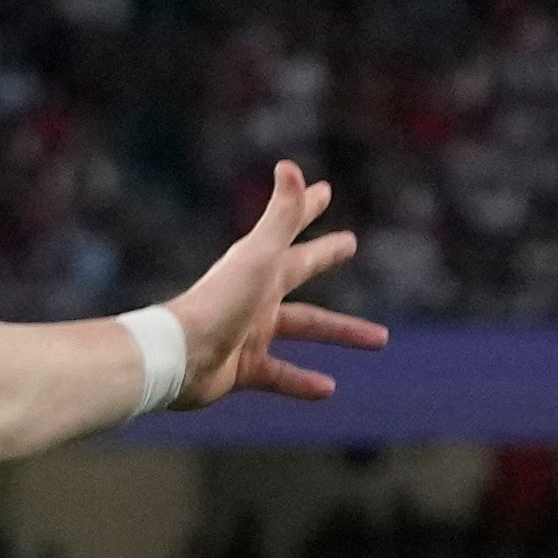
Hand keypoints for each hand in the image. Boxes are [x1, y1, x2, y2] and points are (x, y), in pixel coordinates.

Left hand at [166, 161, 395, 410]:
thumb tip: (291, 167)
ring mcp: (249, 331)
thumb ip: (280, 217)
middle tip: (351, 244)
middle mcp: (255, 293)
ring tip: (380, 338)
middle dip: (324, 256)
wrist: (177, 357)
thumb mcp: (257, 257)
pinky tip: (329, 390)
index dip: (308, 207)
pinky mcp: (243, 368)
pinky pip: (281, 375)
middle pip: (299, 270)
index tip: (326, 190)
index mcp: (259, 264)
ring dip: (339, 331)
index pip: (290, 227)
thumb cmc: (218, 303)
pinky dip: (303, 382)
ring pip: (304, 327)